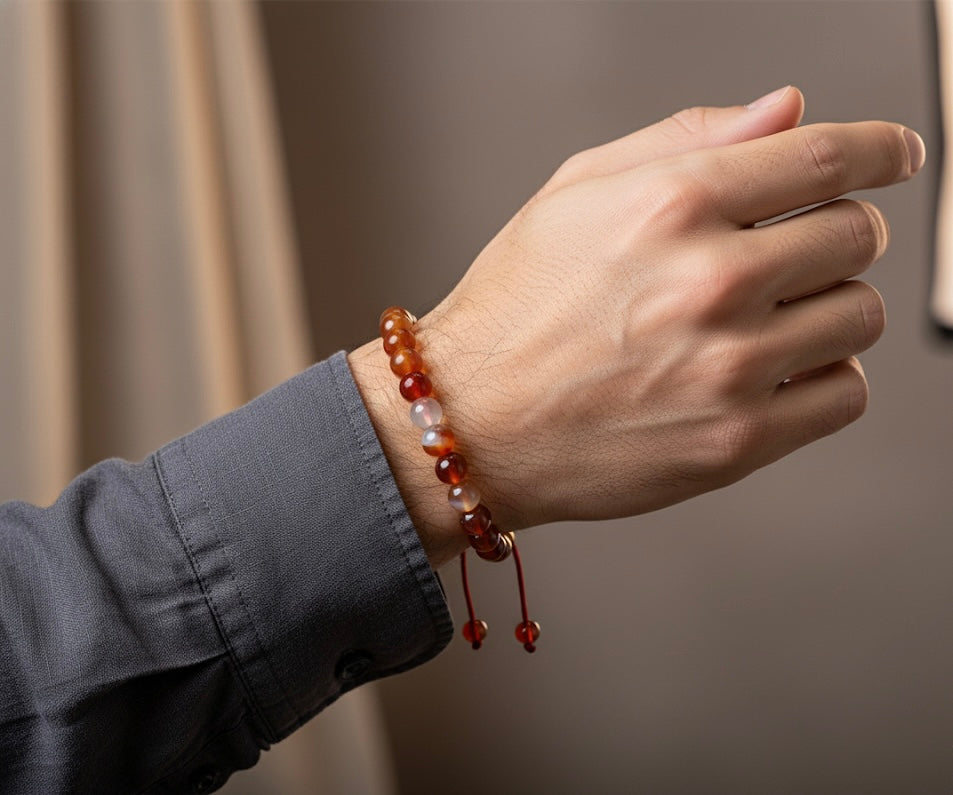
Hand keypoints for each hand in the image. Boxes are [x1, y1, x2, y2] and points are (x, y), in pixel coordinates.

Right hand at [350, 86, 924, 565]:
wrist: (471, 424)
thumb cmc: (514, 312)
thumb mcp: (574, 194)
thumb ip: (687, 139)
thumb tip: (786, 112)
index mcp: (671, 206)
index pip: (824, 158)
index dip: (880, 149)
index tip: (896, 155)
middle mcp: (708, 282)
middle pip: (856, 235)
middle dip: (840, 232)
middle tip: (802, 248)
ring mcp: (727, 368)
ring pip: (859, 316)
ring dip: (831, 306)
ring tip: (772, 315)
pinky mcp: (735, 441)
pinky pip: (843, 396)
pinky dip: (823, 377)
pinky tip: (773, 369)